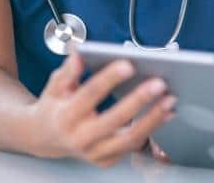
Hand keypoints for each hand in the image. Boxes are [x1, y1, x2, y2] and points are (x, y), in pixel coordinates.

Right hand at [28, 52, 176, 166]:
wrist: (44, 138)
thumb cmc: (54, 107)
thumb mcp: (55, 86)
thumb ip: (68, 71)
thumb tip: (80, 54)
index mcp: (65, 116)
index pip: (90, 95)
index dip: (109, 79)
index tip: (128, 64)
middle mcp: (79, 138)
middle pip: (114, 120)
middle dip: (138, 100)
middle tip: (158, 83)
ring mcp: (94, 152)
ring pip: (128, 139)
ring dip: (153, 118)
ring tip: (170, 99)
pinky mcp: (106, 159)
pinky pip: (133, 146)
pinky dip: (152, 129)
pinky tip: (166, 113)